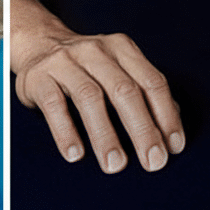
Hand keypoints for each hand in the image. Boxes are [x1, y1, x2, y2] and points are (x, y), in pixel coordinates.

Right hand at [14, 32, 183, 172]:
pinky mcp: (38, 77)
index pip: (151, 82)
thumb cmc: (86, 67)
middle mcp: (95, 51)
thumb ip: (143, 92)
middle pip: (124, 90)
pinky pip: (54, 105)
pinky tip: (75, 154)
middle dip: (142, 130)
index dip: (166, 116)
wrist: (37, 45)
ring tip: (115, 165)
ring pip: (90, 97)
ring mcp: (64, 62)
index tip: (173, 148)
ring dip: (105, 135)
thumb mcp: (117, 68)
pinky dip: (66, 131)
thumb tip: (170, 128)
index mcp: (121, 49)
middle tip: (152, 163)